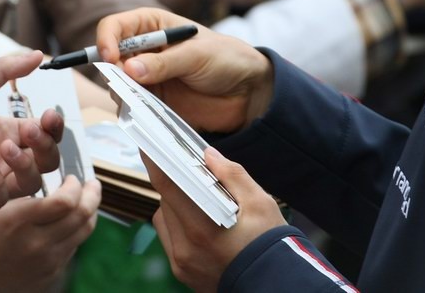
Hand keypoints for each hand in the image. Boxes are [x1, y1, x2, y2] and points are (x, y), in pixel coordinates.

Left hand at [0, 50, 63, 216]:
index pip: (43, 134)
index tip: (49, 115)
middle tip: (30, 131)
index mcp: (5, 131)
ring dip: (26, 163)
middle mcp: (3, 158)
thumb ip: (5, 69)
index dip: (51, 127)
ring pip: (32, 183)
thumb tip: (39, 54)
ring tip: (3, 147)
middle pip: (46, 160)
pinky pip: (2, 198)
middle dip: (46, 146)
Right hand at [0, 176, 101, 292]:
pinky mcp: (52, 275)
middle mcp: (37, 243)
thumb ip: (32, 200)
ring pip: (84, 231)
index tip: (72, 178)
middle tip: (92, 185)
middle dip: (92, 194)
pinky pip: (74, 247)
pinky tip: (69, 224)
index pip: (65, 201)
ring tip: (86, 201)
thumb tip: (64, 187)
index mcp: (18, 221)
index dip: (76, 185)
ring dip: (89, 212)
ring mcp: (47, 262)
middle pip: (83, 215)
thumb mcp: (0, 212)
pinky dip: (76, 231)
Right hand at [95, 9, 273, 133]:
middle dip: (112, 71)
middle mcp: (143, 50)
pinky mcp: (152, 101)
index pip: (115, 26)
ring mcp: (146, 77)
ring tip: (142, 99)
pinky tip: (146, 112)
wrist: (247, 92)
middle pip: (109, 57)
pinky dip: (132, 110)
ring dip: (122, 93)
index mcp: (152, 25)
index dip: (107, 39)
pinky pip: (131, 106)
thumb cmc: (226, 59)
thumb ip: (164, 62)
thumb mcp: (197, 55)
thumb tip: (130, 69)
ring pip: (116, 84)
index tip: (110, 57)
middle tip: (126, 85)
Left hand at [148, 147, 285, 291]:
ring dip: (175, 206)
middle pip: (165, 203)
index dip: (156, 163)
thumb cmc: (270, 244)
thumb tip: (208, 155)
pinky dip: (179, 226)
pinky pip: (170, 239)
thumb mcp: (260, 203)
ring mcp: (181, 264)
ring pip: (164, 221)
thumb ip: (232, 175)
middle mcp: (185, 250)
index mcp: (201, 230)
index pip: (168, 188)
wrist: (276, 283)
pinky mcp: (182, 273)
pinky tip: (200, 224)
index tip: (149, 146)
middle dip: (177, 185)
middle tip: (194, 176)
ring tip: (200, 202)